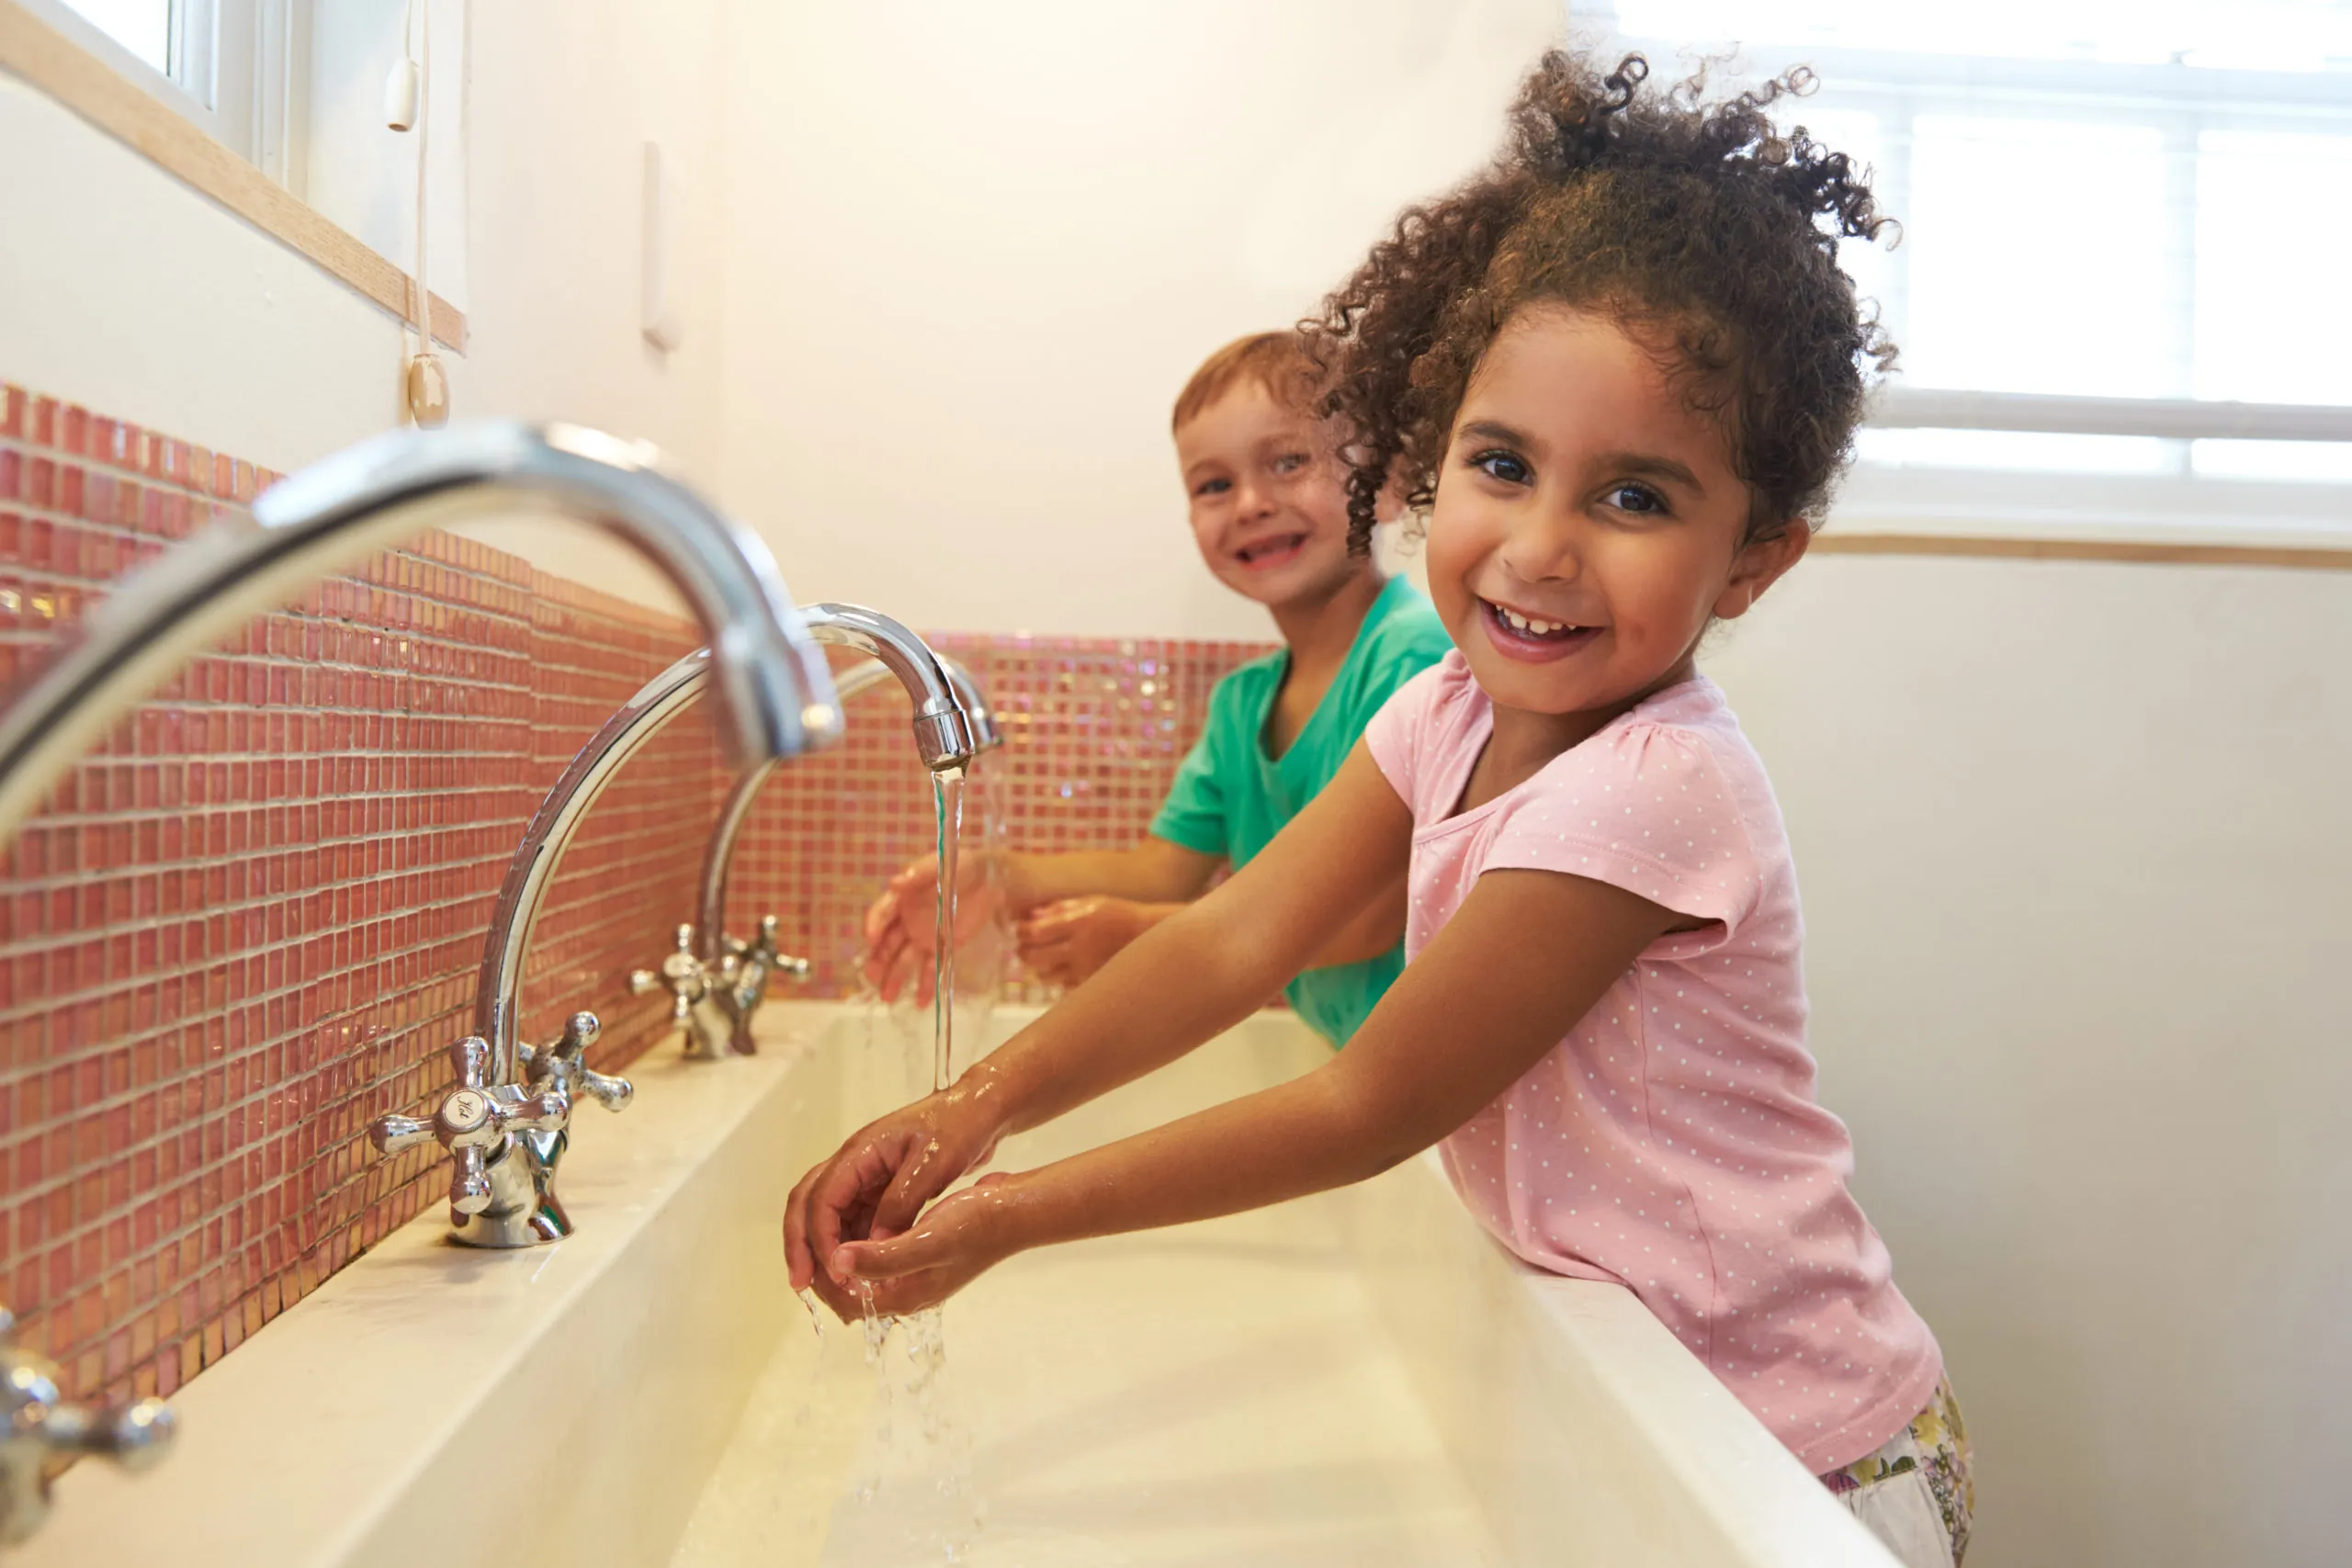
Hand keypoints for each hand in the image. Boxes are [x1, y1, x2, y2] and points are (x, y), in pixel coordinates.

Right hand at [782, 1079, 1008, 1317]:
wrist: (979, 1109)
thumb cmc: (958, 1129)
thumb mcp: (932, 1166)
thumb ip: (901, 1205)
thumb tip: (873, 1247)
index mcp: (860, 1152)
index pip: (821, 1197)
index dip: (819, 1237)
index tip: (830, 1272)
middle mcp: (855, 1163)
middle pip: (809, 1202)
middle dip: (801, 1243)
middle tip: (800, 1283)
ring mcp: (866, 1174)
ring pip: (828, 1213)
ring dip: (823, 1246)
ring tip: (826, 1285)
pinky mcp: (880, 1186)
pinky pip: (854, 1216)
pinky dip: (849, 1242)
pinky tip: (856, 1269)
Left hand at [831, 1173, 1025, 1315]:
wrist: (1014, 1211)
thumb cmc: (975, 1225)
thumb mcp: (926, 1240)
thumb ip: (881, 1257)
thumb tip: (838, 1262)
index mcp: (904, 1296)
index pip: (846, 1303)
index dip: (821, 1279)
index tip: (809, 1248)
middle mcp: (906, 1292)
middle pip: (851, 1293)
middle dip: (826, 1269)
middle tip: (812, 1236)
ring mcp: (915, 1274)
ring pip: (863, 1273)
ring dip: (842, 1254)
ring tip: (829, 1223)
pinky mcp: (922, 1255)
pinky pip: (879, 1257)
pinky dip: (861, 1243)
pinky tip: (857, 1215)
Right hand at [860, 852, 1001, 1003]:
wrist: (992, 878)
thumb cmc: (962, 866)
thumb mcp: (941, 865)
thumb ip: (918, 874)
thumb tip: (894, 883)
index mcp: (903, 898)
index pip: (882, 913)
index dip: (874, 925)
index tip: (871, 939)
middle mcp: (908, 920)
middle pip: (888, 943)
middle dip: (879, 960)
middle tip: (873, 976)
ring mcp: (924, 935)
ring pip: (905, 960)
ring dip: (895, 978)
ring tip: (887, 997)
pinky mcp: (943, 946)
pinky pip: (931, 968)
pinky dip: (925, 985)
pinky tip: (920, 1003)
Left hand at [1015, 896, 1155, 987]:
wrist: (1149, 936)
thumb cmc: (1119, 914)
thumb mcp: (1091, 902)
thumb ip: (1060, 908)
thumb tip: (1033, 915)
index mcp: (1078, 923)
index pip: (1037, 932)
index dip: (1021, 932)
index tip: (1018, 930)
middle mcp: (1080, 947)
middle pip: (1036, 958)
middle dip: (1023, 953)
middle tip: (1021, 949)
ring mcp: (1086, 968)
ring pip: (1047, 977)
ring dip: (1037, 970)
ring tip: (1038, 961)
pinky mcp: (1092, 981)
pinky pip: (1064, 986)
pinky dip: (1056, 980)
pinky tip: (1059, 970)